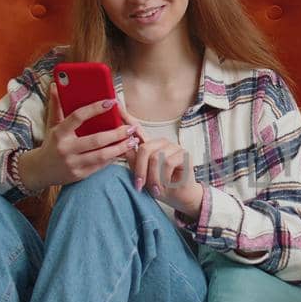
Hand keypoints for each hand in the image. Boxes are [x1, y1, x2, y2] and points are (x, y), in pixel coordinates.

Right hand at [16, 84, 139, 190]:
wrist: (40, 171)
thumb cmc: (51, 143)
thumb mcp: (52, 125)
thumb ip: (56, 105)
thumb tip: (56, 85)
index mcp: (59, 133)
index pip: (78, 117)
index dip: (95, 108)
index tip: (111, 102)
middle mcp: (66, 149)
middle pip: (96, 140)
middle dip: (116, 133)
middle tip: (130, 127)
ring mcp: (73, 163)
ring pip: (102, 155)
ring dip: (120, 147)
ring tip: (132, 140)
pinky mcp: (80, 174)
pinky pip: (101, 165)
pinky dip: (114, 158)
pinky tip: (123, 150)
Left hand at [120, 96, 202, 217]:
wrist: (178, 196)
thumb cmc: (159, 185)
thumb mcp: (141, 172)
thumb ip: (132, 158)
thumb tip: (121, 143)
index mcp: (150, 145)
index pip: (137, 128)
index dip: (126, 117)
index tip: (116, 105)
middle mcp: (162, 142)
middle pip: (144, 148)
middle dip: (140, 170)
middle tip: (139, 185)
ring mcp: (174, 147)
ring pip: (155, 157)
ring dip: (153, 176)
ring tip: (154, 188)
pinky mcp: (184, 154)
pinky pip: (167, 162)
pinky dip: (163, 177)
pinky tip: (165, 184)